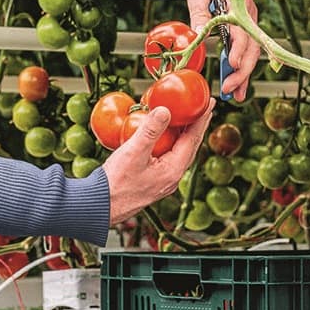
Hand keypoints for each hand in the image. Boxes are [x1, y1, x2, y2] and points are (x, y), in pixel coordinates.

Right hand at [102, 103, 213, 225]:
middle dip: (197, 126)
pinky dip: (169, 142)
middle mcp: (172, 176)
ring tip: (186, 118)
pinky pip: (167, 156)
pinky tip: (163, 136)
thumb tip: (166, 110)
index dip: (202, 119)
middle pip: (189, 145)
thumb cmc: (116, 183)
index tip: (210, 103)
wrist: (100, 206)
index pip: (193, 139)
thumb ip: (150, 130)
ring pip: (178, 152)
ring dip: (183, 134)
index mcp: (173, 170)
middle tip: (204, 107)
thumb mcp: (134, 152)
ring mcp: (163, 180)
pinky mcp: (152, 180)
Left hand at [181, 0, 260, 101]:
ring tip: (236, 96)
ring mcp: (247, 21)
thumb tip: (199, 33)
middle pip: (252, 46)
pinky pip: (243, 50)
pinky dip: (239, 67)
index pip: (243, 29)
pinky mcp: (241, 27)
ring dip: (243, 74)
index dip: (239, 49)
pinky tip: (235, 84)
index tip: (231, 65)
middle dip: (242, 70)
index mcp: (239, 1)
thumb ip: (199, 9)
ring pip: (250, 51)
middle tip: (230, 90)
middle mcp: (248, 13)